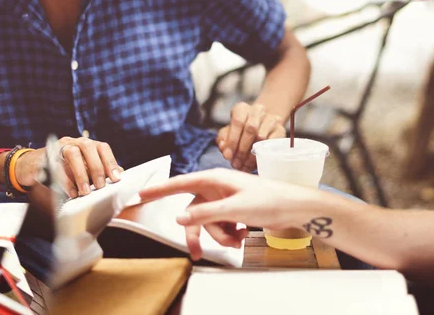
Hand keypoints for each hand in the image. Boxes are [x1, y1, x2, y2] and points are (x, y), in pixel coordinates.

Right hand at [15, 137, 121, 197]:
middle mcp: (73, 142)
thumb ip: (98, 171)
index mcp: (85, 145)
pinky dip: (64, 180)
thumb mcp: (82, 169)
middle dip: (96, 167)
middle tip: (100, 186)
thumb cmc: (62, 168)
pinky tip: (71, 192)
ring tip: (84, 192)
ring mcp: (58, 147)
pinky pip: (55, 165)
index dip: (110, 161)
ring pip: (72, 153)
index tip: (116, 178)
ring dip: (80, 173)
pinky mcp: (45, 156)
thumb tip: (119, 175)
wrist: (32, 166)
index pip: (102, 147)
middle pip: (88, 147)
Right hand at [139, 169, 313, 258]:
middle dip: (198, 233)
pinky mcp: (232, 210)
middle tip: (195, 254)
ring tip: (238, 237)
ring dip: (219, 235)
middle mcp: (215, 188)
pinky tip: (242, 233)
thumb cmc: (267, 199)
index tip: (140, 194)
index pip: (179, 184)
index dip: (158, 190)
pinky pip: (220, 225)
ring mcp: (223, 199)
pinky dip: (228, 234)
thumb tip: (180, 218)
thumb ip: (204, 214)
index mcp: (212, 179)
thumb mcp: (233, 209)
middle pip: (193, 213)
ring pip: (207, 222)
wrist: (293, 207)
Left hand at [217, 102, 284, 170]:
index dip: (232, 140)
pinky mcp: (280, 129)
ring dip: (252, 154)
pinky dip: (264, 154)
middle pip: (250, 129)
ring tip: (245, 165)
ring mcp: (271, 119)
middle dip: (242, 149)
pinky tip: (256, 162)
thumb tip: (224, 149)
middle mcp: (257, 110)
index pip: (237, 121)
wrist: (261, 125)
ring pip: (261, 136)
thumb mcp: (228, 132)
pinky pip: (272, 142)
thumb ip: (224, 140)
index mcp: (242, 109)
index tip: (228, 155)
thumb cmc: (240, 130)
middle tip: (237, 164)